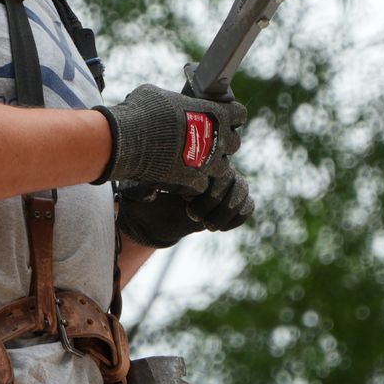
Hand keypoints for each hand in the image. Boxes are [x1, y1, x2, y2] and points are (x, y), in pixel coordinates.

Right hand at [94, 84, 246, 192]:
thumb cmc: (142, 111)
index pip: (239, 113)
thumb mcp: (159, 95)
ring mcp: (208, 163)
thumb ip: (175, 101)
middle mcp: (217, 139)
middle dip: (222, 141)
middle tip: (204, 138)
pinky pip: (202, 185)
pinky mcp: (193, 182)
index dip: (229, 114)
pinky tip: (179, 174)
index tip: (218, 115)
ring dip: (210, 163)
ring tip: (193, 159)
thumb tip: (167, 103)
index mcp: (215, 113)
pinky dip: (192, 181)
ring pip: (222, 167)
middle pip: (234, 142)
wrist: (128, 141)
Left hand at [117, 171, 254, 248]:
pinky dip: (236, 217)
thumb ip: (141, 190)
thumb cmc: (144, 195)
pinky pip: (248, 206)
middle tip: (192, 216)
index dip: (204, 187)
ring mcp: (226, 183)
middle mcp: (213, 167)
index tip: (185, 201)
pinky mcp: (232, 201)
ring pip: (242, 191)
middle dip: (214, 201)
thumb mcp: (135, 190)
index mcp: (193, 157)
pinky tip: (217, 227)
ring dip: (226, 212)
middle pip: (231, 178)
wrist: (153, 213)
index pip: (213, 165)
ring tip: (207, 225)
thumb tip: (152, 194)